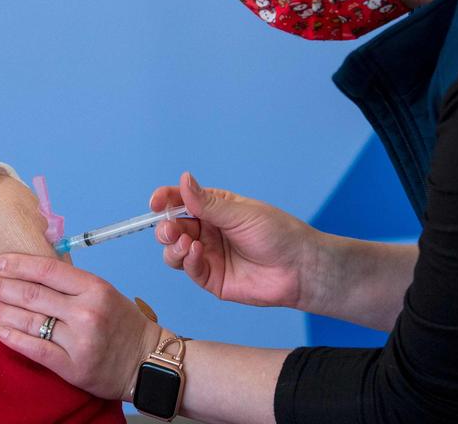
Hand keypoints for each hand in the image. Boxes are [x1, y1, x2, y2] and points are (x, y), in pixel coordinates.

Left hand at [0, 254, 163, 399]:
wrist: (149, 363)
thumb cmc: (122, 323)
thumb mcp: (102, 291)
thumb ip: (69, 282)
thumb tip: (29, 266)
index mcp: (94, 288)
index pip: (46, 269)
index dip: (16, 264)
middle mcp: (86, 312)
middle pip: (32, 294)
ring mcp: (80, 341)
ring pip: (30, 321)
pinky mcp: (74, 367)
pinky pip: (37, 350)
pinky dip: (15, 339)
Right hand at [152, 172, 322, 309]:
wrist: (301, 269)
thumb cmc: (278, 234)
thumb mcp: (240, 213)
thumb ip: (206, 203)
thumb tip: (183, 179)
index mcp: (213, 208)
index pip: (180, 200)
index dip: (164, 199)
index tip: (156, 202)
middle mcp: (206, 230)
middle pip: (172, 226)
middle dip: (164, 227)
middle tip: (169, 229)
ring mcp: (207, 254)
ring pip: (173, 249)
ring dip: (171, 245)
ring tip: (183, 242)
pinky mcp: (211, 278)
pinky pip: (188, 268)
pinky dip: (186, 260)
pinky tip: (196, 252)